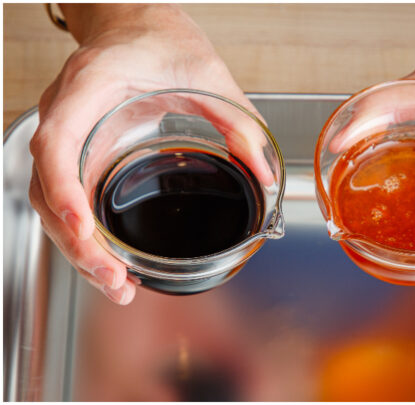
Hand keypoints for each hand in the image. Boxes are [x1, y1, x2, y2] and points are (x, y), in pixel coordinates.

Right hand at [29, 4, 257, 304]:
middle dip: (75, 239)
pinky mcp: (74, 151)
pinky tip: (109, 262)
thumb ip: (238, 120)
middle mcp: (65, 111)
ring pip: (49, 199)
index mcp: (90, 85)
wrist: (135, 21)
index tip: (82, 224)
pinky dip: (82, 233)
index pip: (58, 141)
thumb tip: (265, 171)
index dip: (64, 187)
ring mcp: (64, 132)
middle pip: (47, 185)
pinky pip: (64, 197)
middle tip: (113, 276)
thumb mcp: (209, 73)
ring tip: (115, 283)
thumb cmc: (161, 38)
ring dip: (77, 246)